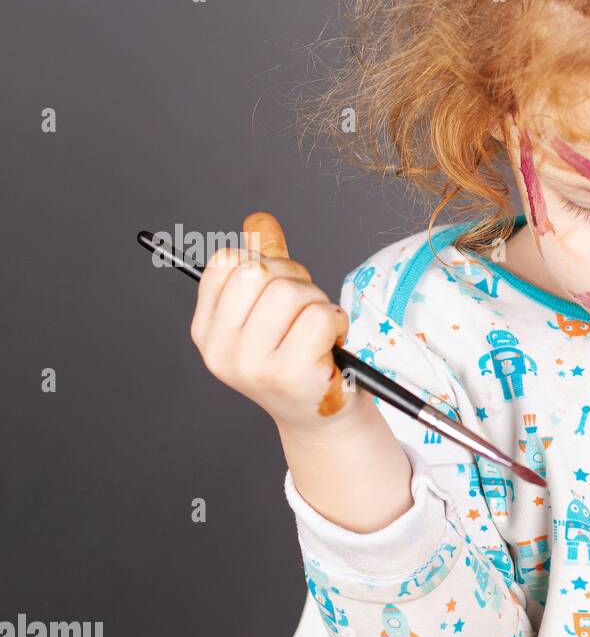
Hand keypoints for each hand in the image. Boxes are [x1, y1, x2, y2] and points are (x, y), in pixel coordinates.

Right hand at [190, 212, 356, 436]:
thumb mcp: (275, 308)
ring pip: (290, 292)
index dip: (264, 263)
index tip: (280, 290)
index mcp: (206, 330)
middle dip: (295, 279)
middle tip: (308, 308)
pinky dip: (337, 322)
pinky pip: (319, 316)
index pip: (226, 261)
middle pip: (258, 271)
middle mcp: (220, 350)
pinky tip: (333, 344)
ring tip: (321, 329)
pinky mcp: (289, 374)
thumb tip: (259, 218)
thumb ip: (265, 263)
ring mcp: (252, 364)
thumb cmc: (300, 357)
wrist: (321, 418)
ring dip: (318, 302)